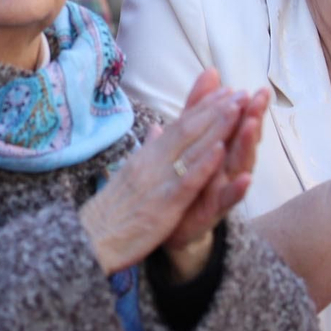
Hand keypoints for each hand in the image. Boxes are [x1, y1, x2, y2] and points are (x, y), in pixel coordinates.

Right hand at [79, 70, 248, 274]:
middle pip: (188, 129)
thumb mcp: (128, 176)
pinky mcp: (164, 204)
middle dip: (216, 108)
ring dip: (216, 125)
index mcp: (146, 156)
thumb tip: (155, 130)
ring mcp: (158, 180)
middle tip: (240, 91)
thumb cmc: (108, 213)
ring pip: (191, 147)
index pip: (178, 125)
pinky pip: (187, 180)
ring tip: (238, 105)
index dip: (203, 108)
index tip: (224, 91)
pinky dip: (204, 164)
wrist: (89, 240)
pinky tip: (221, 148)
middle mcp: (152, 162)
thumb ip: (146, 152)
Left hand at [160, 85, 269, 280]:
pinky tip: (246, 178)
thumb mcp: (187, 139)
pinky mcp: (215, 209)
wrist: (168, 224)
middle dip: (252, 118)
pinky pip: (229, 199)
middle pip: (242, 139)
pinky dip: (237, 189)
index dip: (244, 107)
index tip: (255, 88)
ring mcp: (223, 187)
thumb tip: (210, 75)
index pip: (234, 124)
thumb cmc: (184, 177)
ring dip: (246, 144)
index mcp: (218, 148)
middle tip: (260, 98)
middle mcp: (226, 166)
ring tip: (252, 125)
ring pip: (239, 164)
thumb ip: (197, 109)